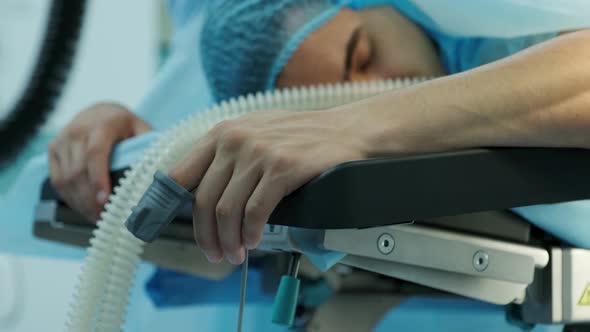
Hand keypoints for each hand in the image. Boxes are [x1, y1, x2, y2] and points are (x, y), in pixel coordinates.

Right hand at [49, 102, 150, 221]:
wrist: (100, 112)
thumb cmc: (125, 125)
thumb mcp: (141, 129)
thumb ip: (149, 148)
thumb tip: (160, 175)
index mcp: (102, 124)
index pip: (95, 153)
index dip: (98, 179)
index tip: (105, 201)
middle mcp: (78, 130)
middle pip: (78, 171)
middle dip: (90, 199)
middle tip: (104, 218)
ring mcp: (62, 140)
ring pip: (66, 178)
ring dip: (80, 202)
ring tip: (96, 217)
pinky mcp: (53, 149)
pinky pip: (57, 179)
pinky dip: (69, 197)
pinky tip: (83, 208)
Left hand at [169, 109, 368, 264]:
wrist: (346, 131)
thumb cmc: (300, 139)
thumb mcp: (255, 134)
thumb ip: (226, 156)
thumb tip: (200, 194)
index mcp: (222, 133)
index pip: (180, 175)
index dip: (166, 207)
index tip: (163, 228)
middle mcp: (235, 140)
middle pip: (203, 200)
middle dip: (206, 236)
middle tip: (215, 253)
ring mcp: (259, 153)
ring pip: (227, 210)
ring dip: (229, 240)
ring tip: (236, 253)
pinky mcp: (282, 168)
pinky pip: (256, 212)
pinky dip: (251, 233)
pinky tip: (254, 240)